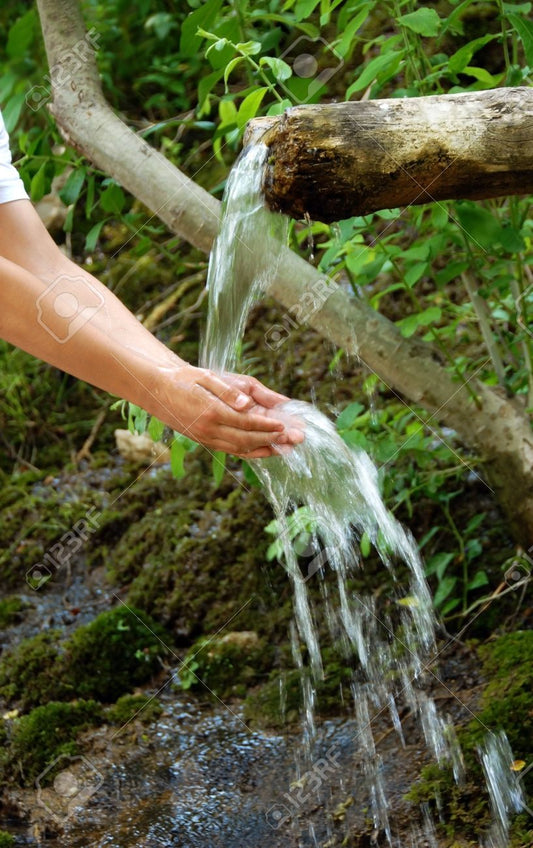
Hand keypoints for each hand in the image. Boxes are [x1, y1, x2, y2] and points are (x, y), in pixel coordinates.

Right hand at [150, 364, 304, 458]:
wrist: (157, 389)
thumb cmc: (184, 378)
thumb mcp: (206, 377)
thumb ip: (228, 391)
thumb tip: (246, 403)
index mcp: (211, 412)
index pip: (245, 422)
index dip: (266, 425)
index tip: (284, 426)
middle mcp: (208, 430)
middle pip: (246, 439)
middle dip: (272, 440)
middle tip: (292, 440)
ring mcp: (205, 438)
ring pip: (239, 449)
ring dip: (264, 449)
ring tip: (284, 449)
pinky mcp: (204, 441)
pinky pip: (231, 450)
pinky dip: (249, 452)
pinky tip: (264, 451)